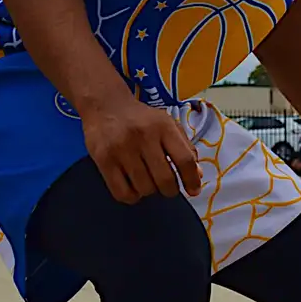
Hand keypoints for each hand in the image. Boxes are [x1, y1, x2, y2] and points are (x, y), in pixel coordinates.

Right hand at [80, 94, 201, 203]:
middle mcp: (143, 136)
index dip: (192, 180)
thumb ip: (185, 148)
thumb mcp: (168, 125)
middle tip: (167, 186)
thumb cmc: (142, 119)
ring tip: (147, 181)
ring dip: (150, 191)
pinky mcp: (103, 159)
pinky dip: (132, 196)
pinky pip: (122, 192)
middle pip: (165, 179)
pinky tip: (133, 187)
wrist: (104, 105)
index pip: (185, 160)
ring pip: (144, 188)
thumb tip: (197, 176)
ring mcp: (121, 148)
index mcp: (164, 126)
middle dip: (170, 190)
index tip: (193, 191)